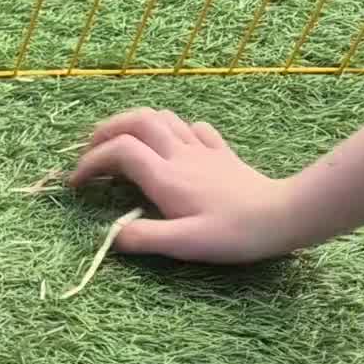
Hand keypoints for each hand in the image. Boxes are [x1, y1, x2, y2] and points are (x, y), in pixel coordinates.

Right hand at [67, 108, 302, 263]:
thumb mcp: (185, 244)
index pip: (119, 151)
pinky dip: (173, 131)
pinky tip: (172, 147)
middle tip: (90, 151)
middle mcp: (181, 155)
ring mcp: (203, 150)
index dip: (91, 161)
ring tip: (122, 145)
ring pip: (163, 118)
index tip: (76, 183)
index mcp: (166, 177)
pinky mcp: (222, 153)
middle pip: (138, 120)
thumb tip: (111, 236)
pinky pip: (193, 128)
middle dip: (107, 130)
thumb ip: (143, 238)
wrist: (287, 215)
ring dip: (136, 125)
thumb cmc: (235, 233)